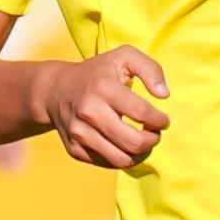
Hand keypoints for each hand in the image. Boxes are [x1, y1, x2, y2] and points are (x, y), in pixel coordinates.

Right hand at [47, 45, 169, 169]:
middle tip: (155, 133)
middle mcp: (88, 112)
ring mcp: (79, 133)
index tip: (162, 119)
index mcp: (103, 87)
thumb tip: (164, 95)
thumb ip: (150, 69)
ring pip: (122, 159)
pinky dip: (123, 158)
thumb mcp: (124, 56)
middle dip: (153, 140)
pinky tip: (125, 145)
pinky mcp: (75, 149)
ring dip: (141, 154)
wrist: (56, 90)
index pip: (142, 112)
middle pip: (133, 142)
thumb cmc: (97, 73)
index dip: (159, 120)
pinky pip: (108, 163)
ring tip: (143, 142)